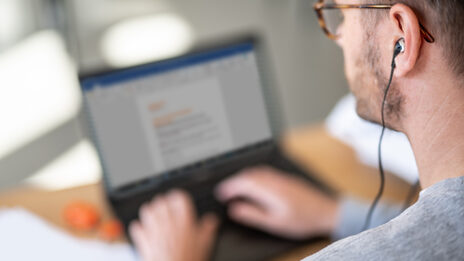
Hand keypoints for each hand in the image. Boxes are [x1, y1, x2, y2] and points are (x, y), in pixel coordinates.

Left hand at [129, 190, 218, 260]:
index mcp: (184, 220)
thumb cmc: (187, 260)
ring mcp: (153, 230)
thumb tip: (212, 220)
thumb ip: (208, 229)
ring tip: (154, 215)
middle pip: (161, 201)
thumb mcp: (204, 245)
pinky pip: (136, 226)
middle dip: (163, 202)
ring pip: (146, 210)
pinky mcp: (143, 239)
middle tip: (167, 208)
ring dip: (150, 211)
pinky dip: (139, 227)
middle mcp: (167, 222)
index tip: (179, 200)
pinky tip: (144, 230)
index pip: (179, 197)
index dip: (178, 197)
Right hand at [215, 166, 338, 238]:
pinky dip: (253, 176)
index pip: (243, 183)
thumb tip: (234, 209)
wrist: (326, 212)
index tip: (220, 193)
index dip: (229, 187)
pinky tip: (252, 183)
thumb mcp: (274, 223)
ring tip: (234, 187)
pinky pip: (264, 172)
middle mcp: (274, 180)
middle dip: (233, 181)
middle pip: (248, 175)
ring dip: (243, 177)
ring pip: (256, 171)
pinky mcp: (286, 178)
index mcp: (269, 190)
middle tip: (224, 191)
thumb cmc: (302, 220)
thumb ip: (252, 215)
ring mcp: (281, 177)